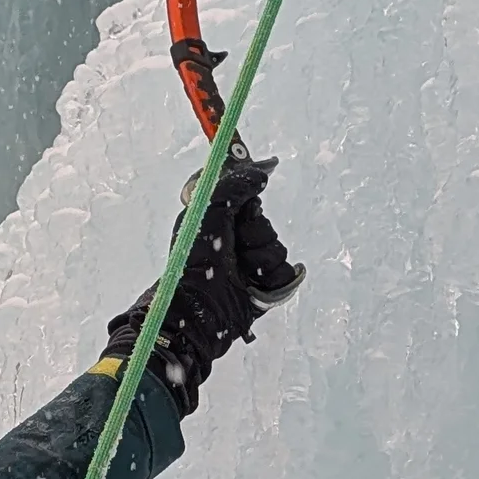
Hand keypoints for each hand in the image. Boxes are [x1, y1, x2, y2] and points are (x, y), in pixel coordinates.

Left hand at [103, 156, 303, 414]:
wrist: (199, 310)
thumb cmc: (193, 261)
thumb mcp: (209, 213)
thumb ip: (234, 186)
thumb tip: (262, 169)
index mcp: (218, 224)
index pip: (246, 198)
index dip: (253, 187)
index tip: (268, 167)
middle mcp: (235, 243)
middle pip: (265, 223)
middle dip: (254, 231)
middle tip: (234, 243)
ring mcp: (251, 266)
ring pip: (277, 248)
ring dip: (260, 257)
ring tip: (239, 270)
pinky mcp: (266, 288)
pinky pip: (285, 272)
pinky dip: (271, 279)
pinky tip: (252, 286)